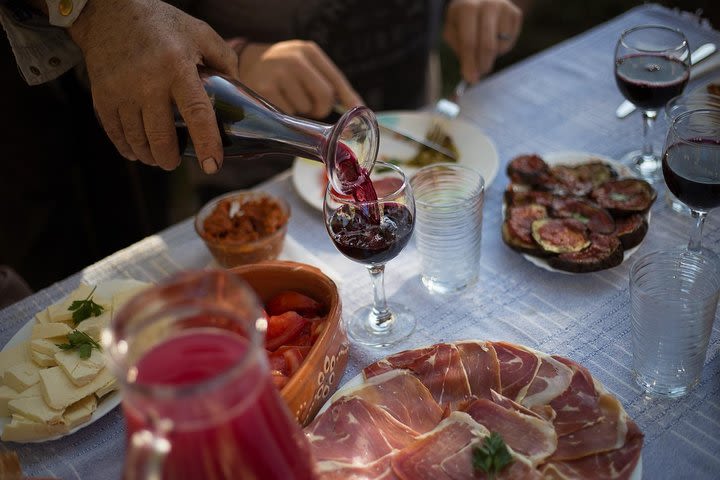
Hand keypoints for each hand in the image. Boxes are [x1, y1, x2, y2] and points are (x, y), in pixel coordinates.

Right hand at [69, 0, 239, 172]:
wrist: (108, 12)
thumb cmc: (161, 24)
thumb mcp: (199, 32)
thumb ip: (225, 59)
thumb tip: (240, 89)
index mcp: (177, 67)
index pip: (196, 113)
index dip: (206, 143)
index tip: (212, 166)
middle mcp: (148, 82)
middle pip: (162, 137)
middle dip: (171, 159)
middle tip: (176, 162)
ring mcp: (122, 91)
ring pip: (138, 141)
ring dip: (150, 156)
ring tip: (160, 157)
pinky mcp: (102, 96)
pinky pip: (116, 134)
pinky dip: (128, 148)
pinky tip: (137, 151)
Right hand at [235, 40, 362, 118]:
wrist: (245, 62)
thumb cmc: (284, 69)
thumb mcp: (305, 64)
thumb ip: (328, 82)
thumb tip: (357, 108)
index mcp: (308, 51)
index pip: (336, 80)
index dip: (349, 99)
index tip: (358, 112)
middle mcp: (295, 59)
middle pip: (325, 97)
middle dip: (321, 108)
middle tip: (311, 106)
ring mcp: (278, 74)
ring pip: (306, 109)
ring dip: (301, 111)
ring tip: (288, 97)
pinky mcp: (265, 90)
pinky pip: (288, 115)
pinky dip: (286, 115)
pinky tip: (277, 101)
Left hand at [444, 0, 522, 82]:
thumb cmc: (463, 19)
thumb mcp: (452, 30)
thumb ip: (460, 50)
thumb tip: (471, 74)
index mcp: (467, 8)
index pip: (469, 42)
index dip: (470, 63)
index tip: (471, 79)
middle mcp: (489, 5)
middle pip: (488, 46)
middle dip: (482, 64)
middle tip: (479, 74)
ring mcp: (505, 8)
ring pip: (501, 45)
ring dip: (491, 55)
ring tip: (483, 45)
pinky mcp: (516, 14)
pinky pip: (510, 42)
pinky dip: (501, 47)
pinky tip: (494, 37)